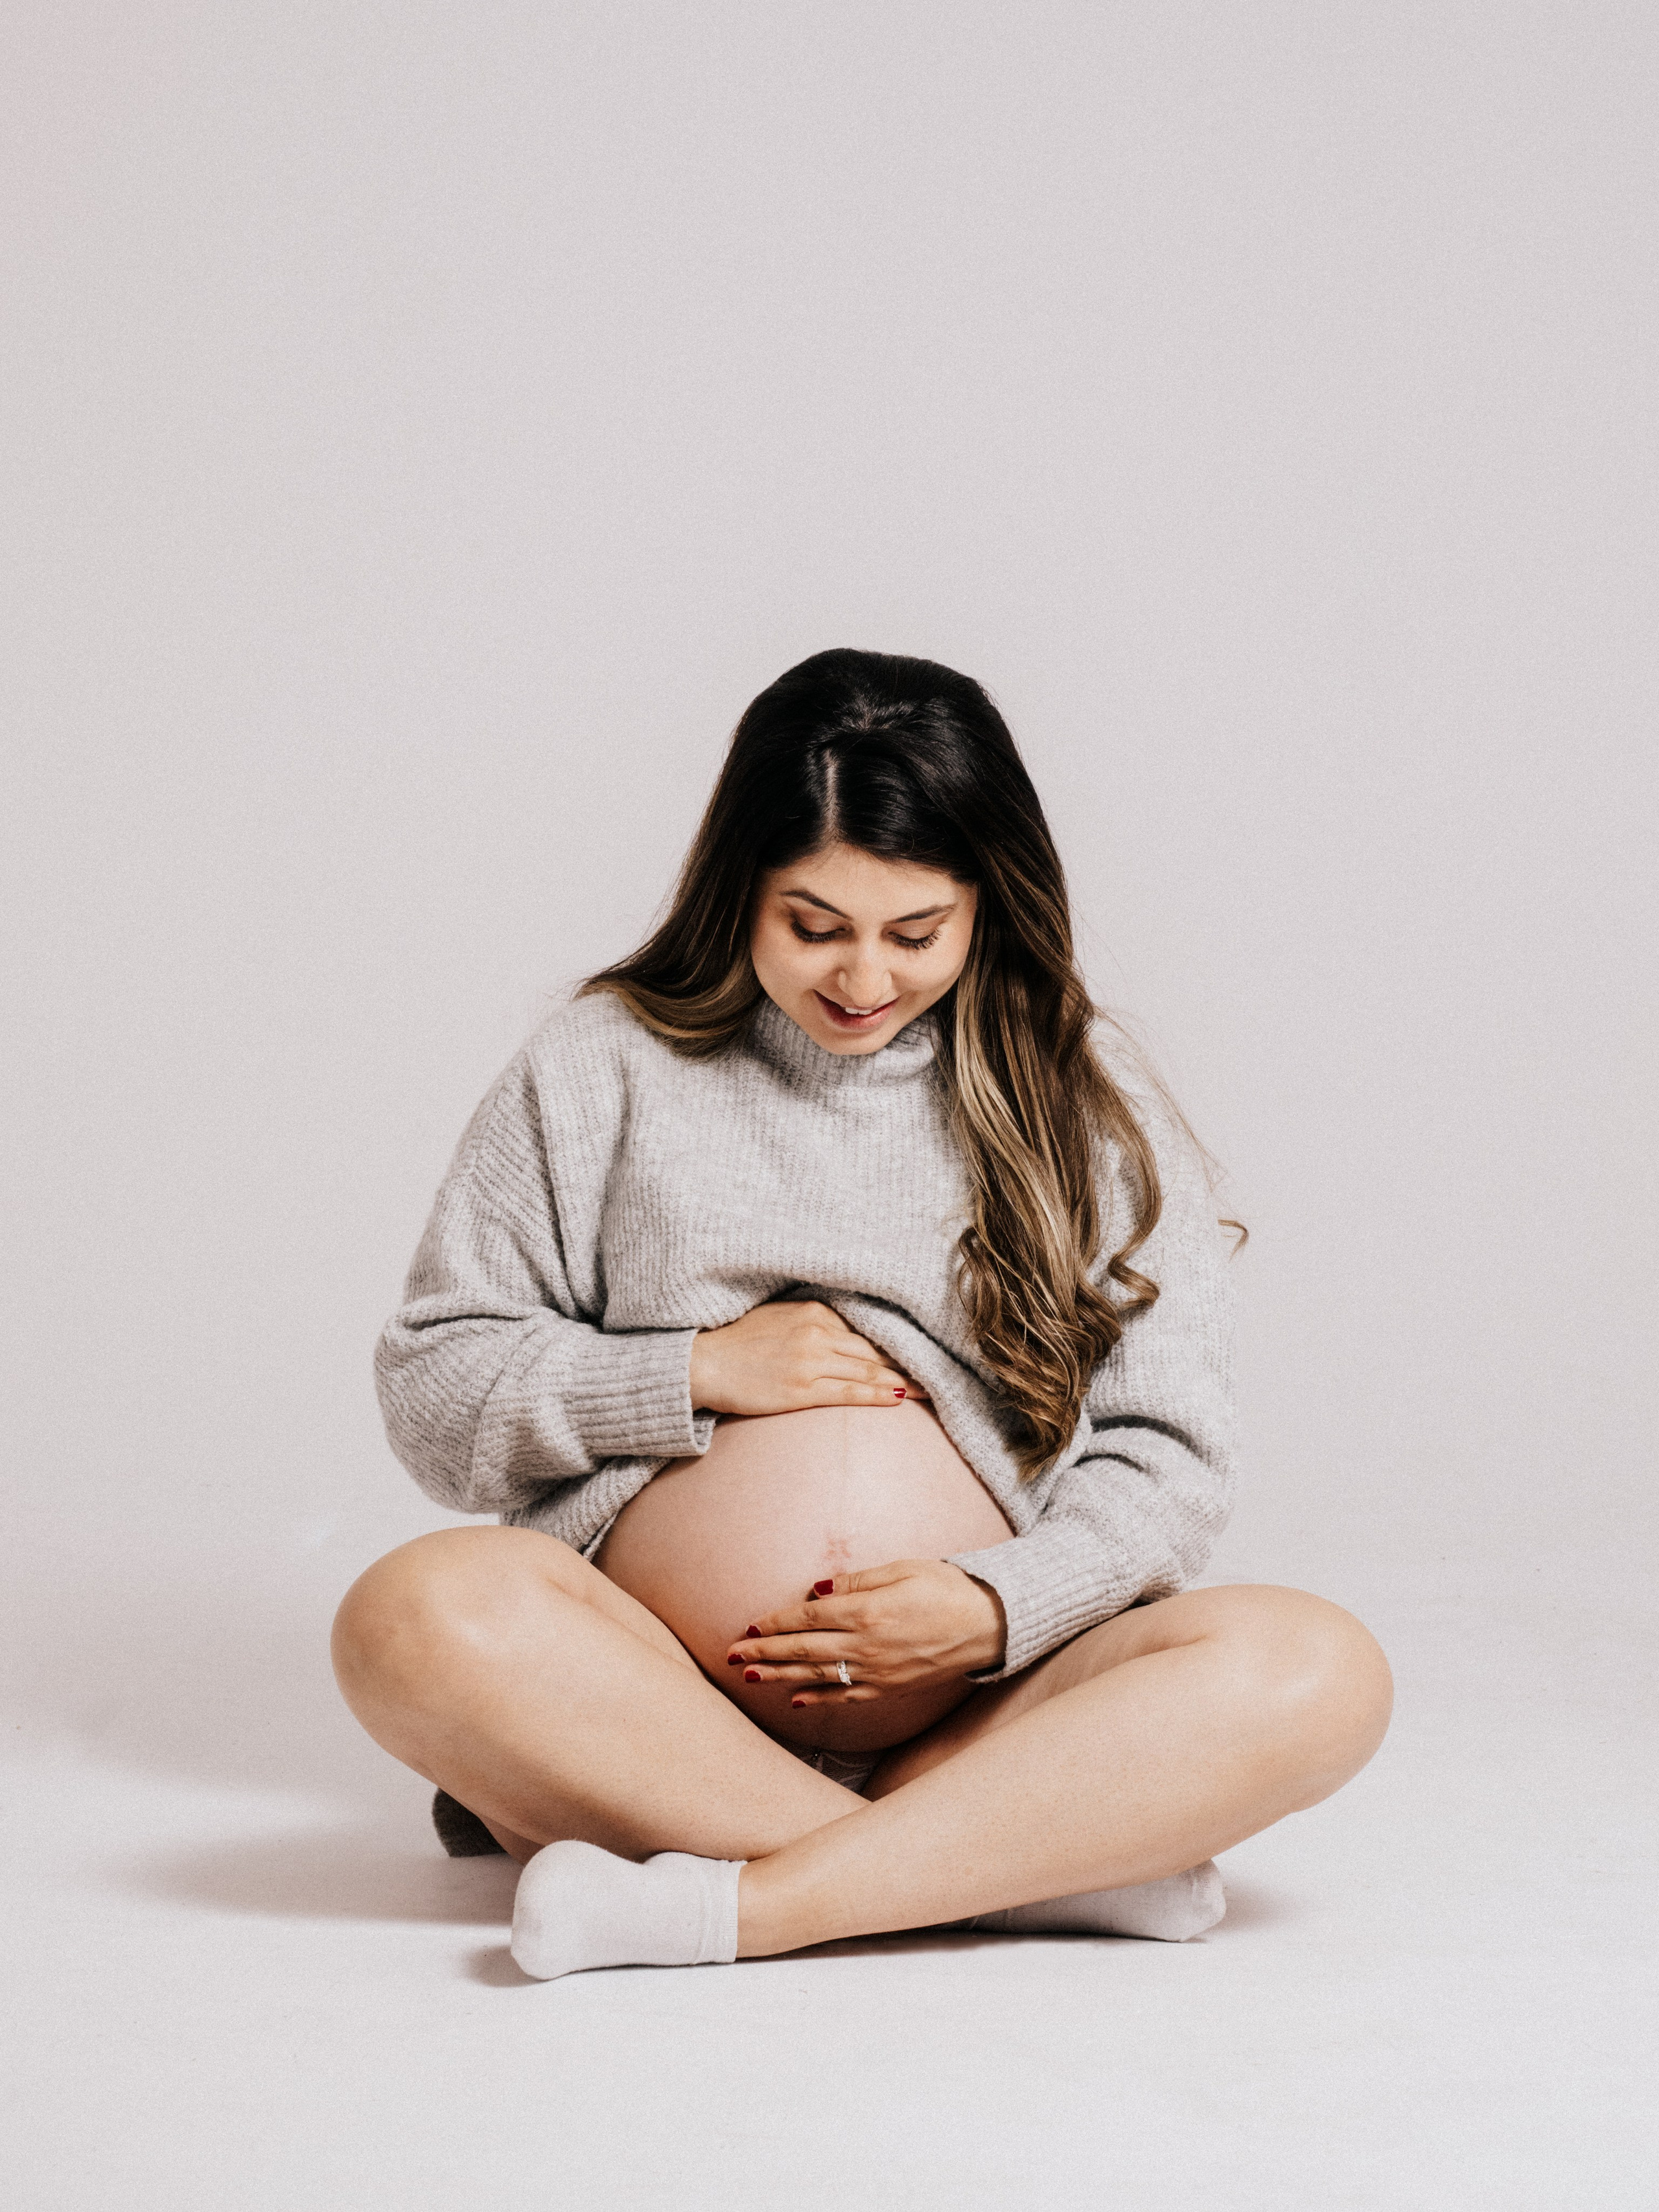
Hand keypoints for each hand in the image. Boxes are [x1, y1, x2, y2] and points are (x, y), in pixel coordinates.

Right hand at [689, 1300, 927, 1416]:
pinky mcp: (801, 1389)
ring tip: (929, 1388)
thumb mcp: (779, 1316)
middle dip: (908, 1361)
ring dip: (902, 1380)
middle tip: (939, 1370)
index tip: (921, 1349)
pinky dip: (876, 1394)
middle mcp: (817, 1332)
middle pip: (874, 1350)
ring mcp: (811, 1361)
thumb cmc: (738, 1340)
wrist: (703, 1361)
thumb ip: (814, 1320)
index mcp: (814, 1311)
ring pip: (868, 1370)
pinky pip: (849, 1392)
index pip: (866, 1329)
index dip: (896, 1342)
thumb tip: (846, 1333)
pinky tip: (897, 1398)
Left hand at [726, 1559, 1005, 1703]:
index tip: (748, 1625)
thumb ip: (856, 1581)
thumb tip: (816, 1591)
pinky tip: (796, 1701)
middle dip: (763, 1653)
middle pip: (803, 1651)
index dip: (774, 1624)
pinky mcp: (891, 1688)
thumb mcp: (902, 1569)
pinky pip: (847, 1696)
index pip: (806, 1619)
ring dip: (780, 1677)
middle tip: (730, 1656)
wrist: (991, 1624)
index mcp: (866, 1612)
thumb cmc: (947, 1587)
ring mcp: (878, 1672)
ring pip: (817, 1677)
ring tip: (749, 1677)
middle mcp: (866, 1647)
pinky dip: (819, 1699)